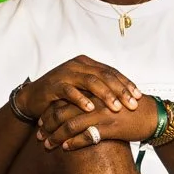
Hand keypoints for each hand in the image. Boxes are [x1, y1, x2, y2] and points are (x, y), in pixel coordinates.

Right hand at [21, 56, 143, 120]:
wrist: (33, 98)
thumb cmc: (62, 96)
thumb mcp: (84, 91)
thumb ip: (100, 90)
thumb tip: (127, 99)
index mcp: (87, 64)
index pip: (111, 72)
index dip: (126, 83)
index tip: (139, 96)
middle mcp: (78, 65)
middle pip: (104, 75)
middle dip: (121, 90)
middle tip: (132, 104)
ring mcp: (66, 73)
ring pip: (90, 81)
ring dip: (105, 95)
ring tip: (116, 107)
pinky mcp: (54, 84)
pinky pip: (70, 91)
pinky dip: (81, 99)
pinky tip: (91, 109)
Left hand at [38, 94, 159, 150]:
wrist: (154, 116)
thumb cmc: (132, 109)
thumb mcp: (109, 99)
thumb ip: (93, 101)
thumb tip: (77, 109)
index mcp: (93, 92)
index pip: (64, 100)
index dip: (50, 112)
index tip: (41, 121)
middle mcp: (94, 101)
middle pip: (62, 112)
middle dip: (47, 125)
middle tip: (39, 135)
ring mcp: (102, 114)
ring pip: (70, 125)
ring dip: (56, 136)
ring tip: (47, 145)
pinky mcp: (110, 128)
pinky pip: (86, 136)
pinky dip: (74, 143)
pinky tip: (65, 148)